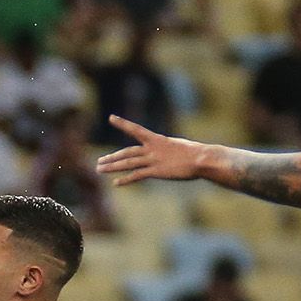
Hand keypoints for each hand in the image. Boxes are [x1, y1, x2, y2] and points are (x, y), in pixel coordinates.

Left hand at [95, 116, 212, 185]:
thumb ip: (167, 150)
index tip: (111, 117)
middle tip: (99, 161)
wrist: (202, 159)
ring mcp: (153, 160)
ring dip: (112, 166)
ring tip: (99, 170)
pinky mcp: (156, 171)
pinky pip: (137, 175)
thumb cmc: (195, 153)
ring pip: (127, 163)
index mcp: (157, 139)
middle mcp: (152, 148)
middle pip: (127, 152)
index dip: (123, 123)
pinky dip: (125, 179)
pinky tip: (115, 183)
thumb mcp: (178, 147)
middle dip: (112, 157)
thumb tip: (165, 152)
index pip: (136, 129)